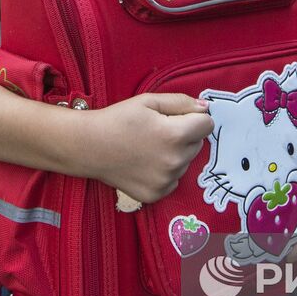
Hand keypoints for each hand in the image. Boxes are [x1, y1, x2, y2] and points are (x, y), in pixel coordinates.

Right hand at [88, 94, 212, 202]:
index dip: (193, 118)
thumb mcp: (149, 101)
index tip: (176, 118)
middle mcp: (174, 161)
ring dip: (175, 154)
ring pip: (186, 162)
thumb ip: (181, 102)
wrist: (89, 147)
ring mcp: (166, 181)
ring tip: (149, 147)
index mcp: (175, 135)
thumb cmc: (118, 119)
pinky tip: (145, 163)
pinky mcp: (157, 194)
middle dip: (185, 136)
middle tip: (158, 132)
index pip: (207, 125)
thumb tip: (206, 109)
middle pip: (198, 144)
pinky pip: (174, 180)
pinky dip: (165, 172)